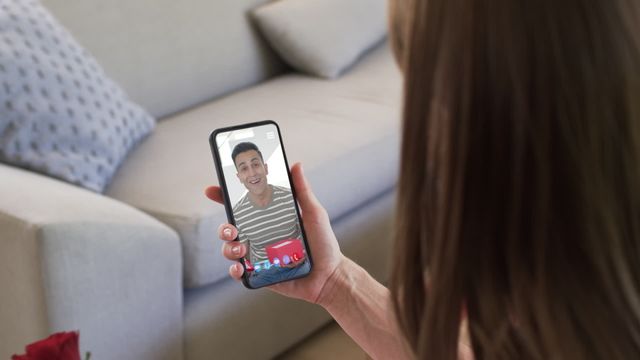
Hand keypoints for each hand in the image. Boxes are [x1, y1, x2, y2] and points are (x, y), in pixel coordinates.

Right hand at [205, 162, 344, 303]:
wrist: (329, 275)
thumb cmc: (323, 243)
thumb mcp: (313, 213)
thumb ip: (302, 190)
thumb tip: (296, 164)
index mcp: (269, 219)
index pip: (242, 206)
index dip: (224, 197)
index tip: (212, 189)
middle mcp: (260, 236)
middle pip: (230, 228)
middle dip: (223, 227)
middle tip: (231, 229)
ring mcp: (257, 256)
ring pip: (230, 249)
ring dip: (228, 248)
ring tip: (241, 248)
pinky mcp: (259, 274)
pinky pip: (238, 272)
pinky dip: (234, 269)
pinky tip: (241, 267)